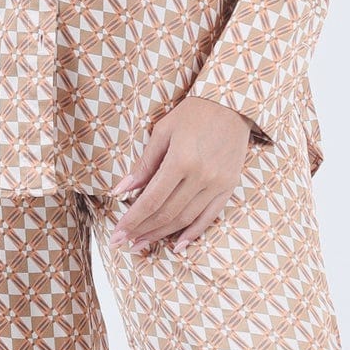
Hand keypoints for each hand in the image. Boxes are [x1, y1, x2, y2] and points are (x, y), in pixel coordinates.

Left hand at [108, 97, 253, 254]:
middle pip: (167, 213)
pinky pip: (209, 216)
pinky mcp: (229, 186)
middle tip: (124, 244)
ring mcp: (217, 183)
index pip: (151, 200)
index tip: (117, 234)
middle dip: (143, 231)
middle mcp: (201, 176)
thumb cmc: (193, 113)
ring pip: (186, 219)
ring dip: (162, 235)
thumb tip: (121, 191)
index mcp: (181, 160)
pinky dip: (193, 233)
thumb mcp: (162, 132)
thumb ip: (144, 165)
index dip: (132, 220)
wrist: (232, 103)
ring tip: (143, 244)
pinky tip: (176, 246)